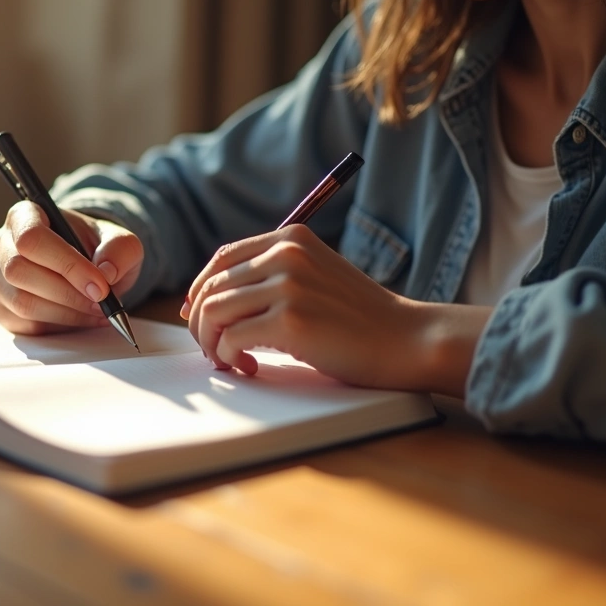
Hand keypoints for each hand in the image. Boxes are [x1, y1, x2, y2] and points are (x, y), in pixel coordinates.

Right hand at [0, 201, 143, 334]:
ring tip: (97, 312)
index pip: (31, 238)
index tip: (100, 285)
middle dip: (67, 293)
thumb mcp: (118, 240)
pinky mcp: (2, 309)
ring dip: (66, 313)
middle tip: (102, 303)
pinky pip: (25, 325)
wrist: (87, 266)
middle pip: (20, 271)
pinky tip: (81, 318)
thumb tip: (106, 273)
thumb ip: (120, 250)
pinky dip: (58, 327)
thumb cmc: (96, 247)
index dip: (66, 264)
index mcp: (24, 216)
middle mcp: (1, 245)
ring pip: (22, 302)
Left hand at [181, 224, 486, 393]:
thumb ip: (268, 277)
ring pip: (213, 313)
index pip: (221, 259)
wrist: (405, 339)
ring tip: (230, 359)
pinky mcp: (290, 321)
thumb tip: (202, 302)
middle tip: (214, 349)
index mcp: (290, 239)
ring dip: (212, 343)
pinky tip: (250, 367)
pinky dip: (231, 358)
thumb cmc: (358, 317)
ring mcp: (287, 286)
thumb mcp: (313, 276)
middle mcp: (285, 255)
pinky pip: (231, 340)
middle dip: (201, 323)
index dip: (200, 291)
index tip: (199, 317)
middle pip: (211, 287)